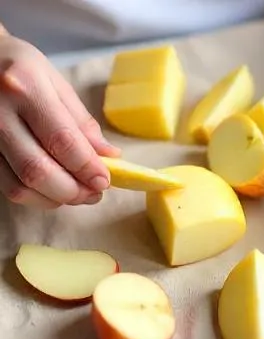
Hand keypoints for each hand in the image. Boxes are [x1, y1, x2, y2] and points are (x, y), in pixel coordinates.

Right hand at [0, 34, 118, 207]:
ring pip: (21, 187)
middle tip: (93, 192)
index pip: (62, 141)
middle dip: (73, 191)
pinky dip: (36, 196)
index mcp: (25, 87)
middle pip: (39, 171)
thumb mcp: (55, 82)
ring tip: (76, 191)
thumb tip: (109, 157)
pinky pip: (8, 188)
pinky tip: (51, 188)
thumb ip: (81, 122)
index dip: (88, 168)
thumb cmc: (19, 69)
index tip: (105, 180)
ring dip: (55, 199)